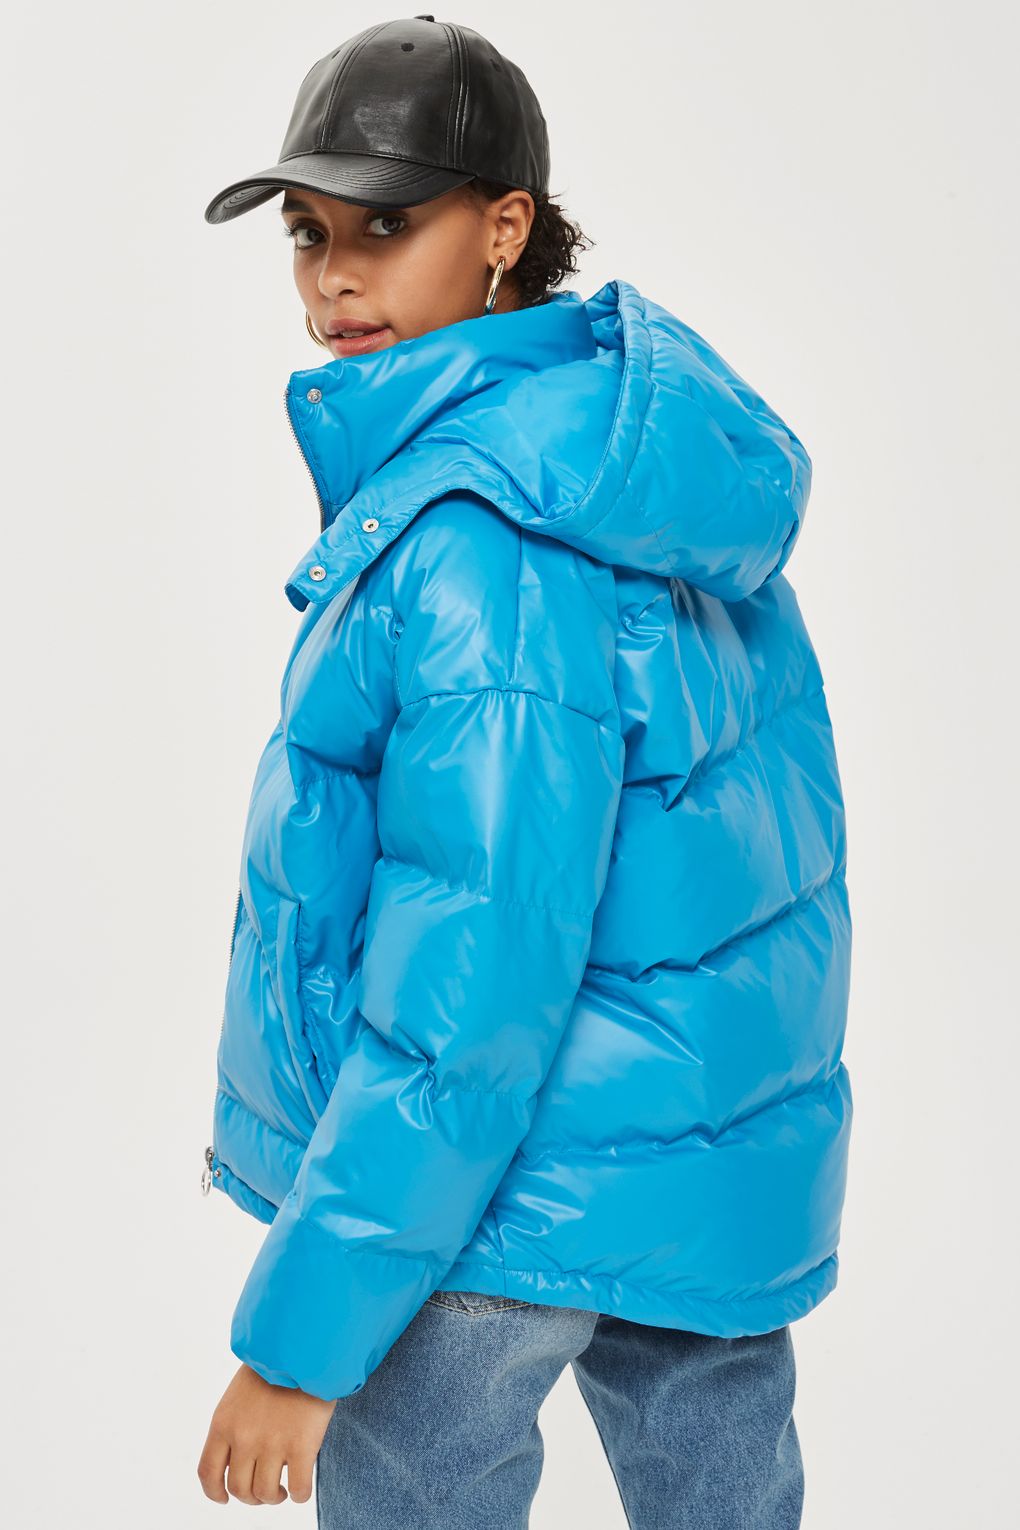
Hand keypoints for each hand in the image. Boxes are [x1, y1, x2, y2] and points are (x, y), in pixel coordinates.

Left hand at [197, 1362, 336, 1504]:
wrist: (305, 1345)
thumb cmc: (276, 1365)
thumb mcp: (240, 1393)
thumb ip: (235, 1425)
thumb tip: (239, 1460)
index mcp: (224, 1423)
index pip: (208, 1473)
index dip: (215, 1493)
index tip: (225, 1498)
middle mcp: (244, 1438)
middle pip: (239, 1489)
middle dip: (251, 1497)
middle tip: (264, 1490)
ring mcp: (272, 1444)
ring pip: (265, 1494)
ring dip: (272, 1498)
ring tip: (281, 1491)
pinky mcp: (302, 1446)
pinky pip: (298, 1489)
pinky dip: (298, 1495)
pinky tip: (300, 1487)